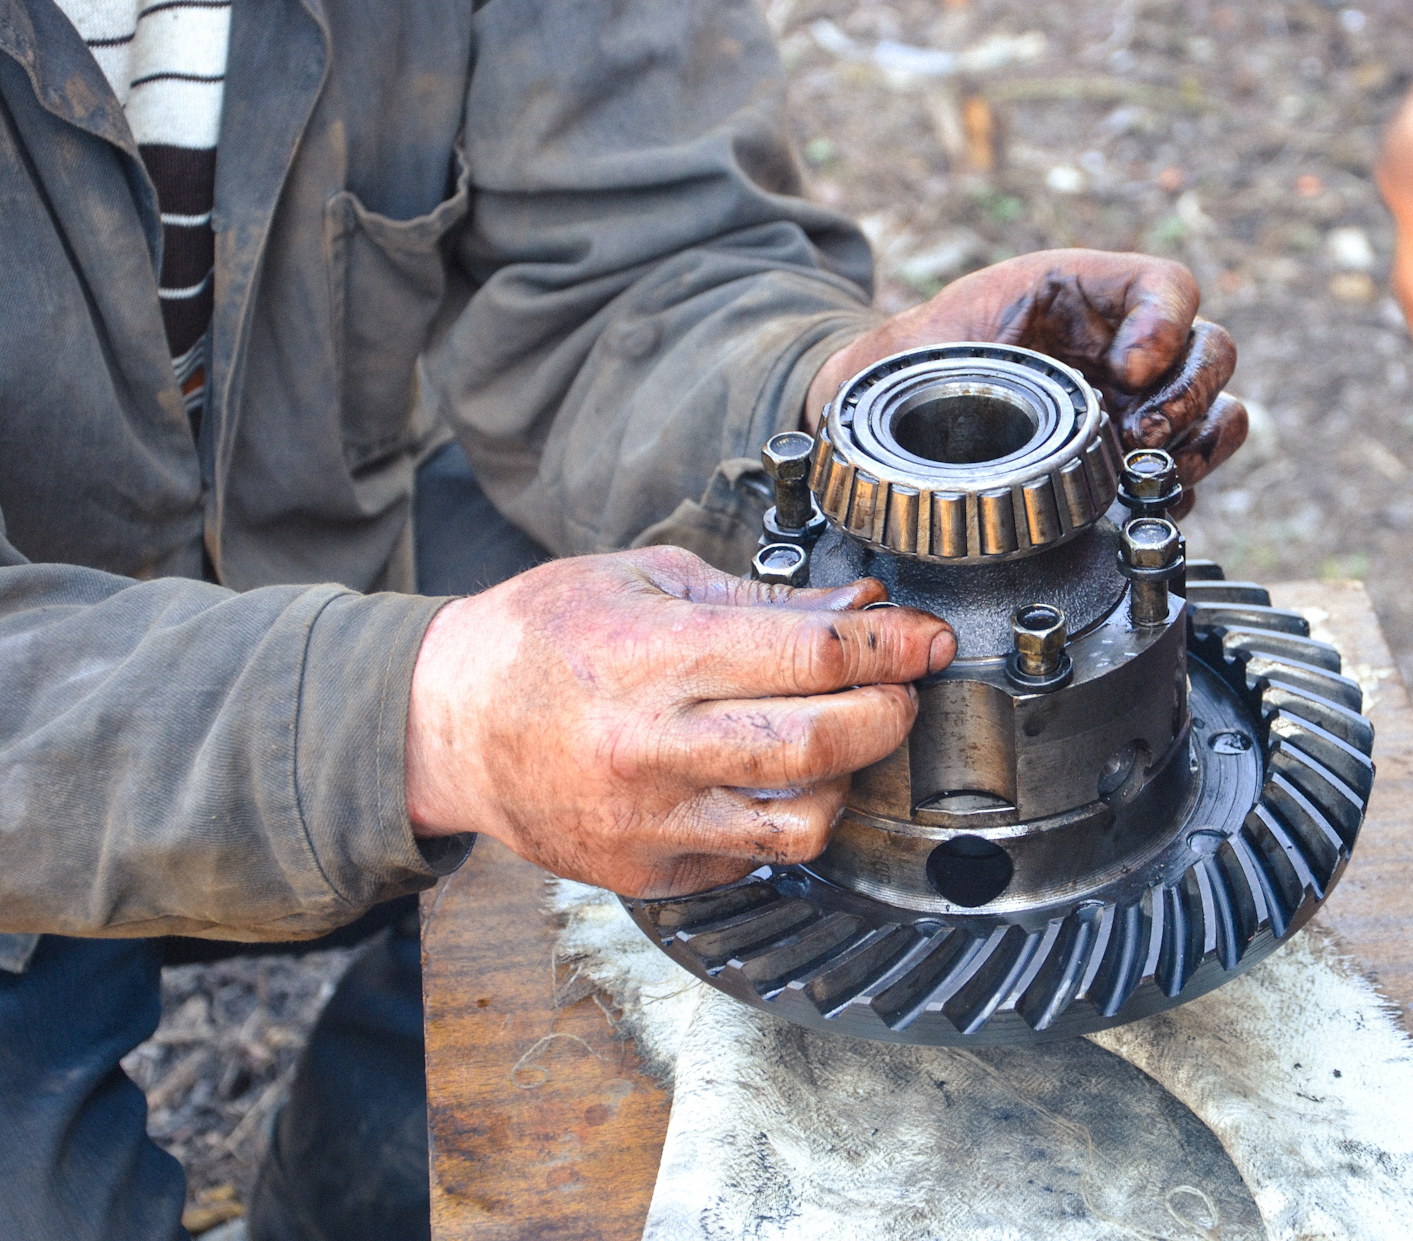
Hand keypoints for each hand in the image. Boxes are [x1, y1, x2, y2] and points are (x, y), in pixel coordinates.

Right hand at [405, 547, 955, 896]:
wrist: (446, 723)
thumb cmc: (540, 637)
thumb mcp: (648, 579)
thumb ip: (762, 599)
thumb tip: (859, 604)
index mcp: (655, 655)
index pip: (816, 655)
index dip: (893, 645)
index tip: (926, 640)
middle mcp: (654, 746)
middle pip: (823, 744)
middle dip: (889, 713)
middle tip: (898, 691)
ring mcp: (650, 821)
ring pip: (803, 824)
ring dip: (845, 780)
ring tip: (833, 743)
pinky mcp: (648, 874)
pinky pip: (753, 860)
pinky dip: (781, 821)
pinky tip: (765, 782)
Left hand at [809, 249, 1246, 516]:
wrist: (909, 420)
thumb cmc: (926, 362)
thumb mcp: (936, 336)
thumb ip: (959, 349)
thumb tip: (962, 390)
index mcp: (1089, 295)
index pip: (1166, 287)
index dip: (1165, 323)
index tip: (1129, 369)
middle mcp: (1130, 347)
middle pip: (1212, 352)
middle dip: (1187, 395)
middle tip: (1141, 432)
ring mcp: (1143, 406)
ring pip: (1219, 415)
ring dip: (1196, 446)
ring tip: (1145, 473)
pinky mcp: (1139, 462)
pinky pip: (1190, 476)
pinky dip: (1176, 491)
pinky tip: (1133, 503)